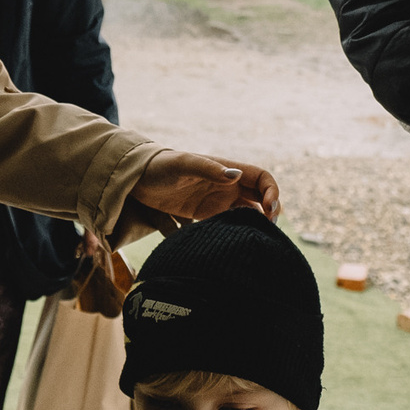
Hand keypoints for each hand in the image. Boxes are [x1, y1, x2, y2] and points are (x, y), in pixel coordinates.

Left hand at [122, 149, 281, 242]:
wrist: (137, 180)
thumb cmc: (160, 166)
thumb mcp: (184, 165)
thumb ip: (208, 169)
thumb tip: (236, 176)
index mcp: (227, 169)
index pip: (262, 178)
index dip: (272, 191)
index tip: (270, 209)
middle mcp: (227, 184)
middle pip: (260, 197)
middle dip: (270, 211)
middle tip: (269, 231)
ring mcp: (218, 201)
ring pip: (248, 213)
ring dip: (256, 224)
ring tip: (258, 240)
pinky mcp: (206, 216)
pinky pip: (229, 224)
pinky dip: (238, 232)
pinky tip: (237, 244)